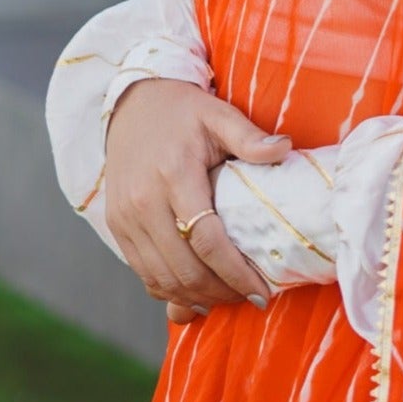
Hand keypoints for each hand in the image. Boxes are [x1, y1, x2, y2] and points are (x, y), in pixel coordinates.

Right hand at [105, 79, 289, 322]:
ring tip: (229, 298)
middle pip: (184, 268)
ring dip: (197, 297)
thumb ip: (250, 136)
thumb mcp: (218, 114)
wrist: (131, 103)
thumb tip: (286, 149)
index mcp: (174, 175)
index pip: (206, 240)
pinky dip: (170, 290)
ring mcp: (126, 217)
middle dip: (221, 292)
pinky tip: (197, 293)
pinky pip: (142, 272)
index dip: (235, 273)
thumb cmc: (182, 111)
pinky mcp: (116, 226)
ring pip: (161, 278)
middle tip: (251, 297)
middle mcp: (143, 202)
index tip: (262, 290)